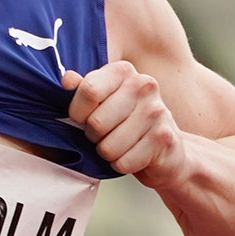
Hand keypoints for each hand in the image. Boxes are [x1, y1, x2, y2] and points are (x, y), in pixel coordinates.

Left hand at [62, 61, 189, 187]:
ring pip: (108, 146)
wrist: (167, 151)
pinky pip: (123, 162)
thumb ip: (84, 89)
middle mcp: (144, 86)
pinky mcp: (163, 138)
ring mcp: (156, 111)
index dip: (77, 112)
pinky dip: (121, 165)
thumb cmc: (128, 122)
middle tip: (104, 134)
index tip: (81, 118)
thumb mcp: (104, 101)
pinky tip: (132, 155)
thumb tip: (67, 80)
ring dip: (107, 153)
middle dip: (93, 136)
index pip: (88, 90)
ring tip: (119, 145)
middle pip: (96, 122)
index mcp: (124, 71)